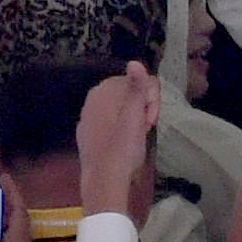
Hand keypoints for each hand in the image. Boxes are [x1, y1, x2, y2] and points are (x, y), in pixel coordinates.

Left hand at [77, 61, 159, 206]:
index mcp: (103, 91)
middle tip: (144, 129)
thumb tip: (135, 62)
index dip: (151, 100)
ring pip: (125, 109)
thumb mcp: (134, 117)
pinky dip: (123, 129)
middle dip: (144, 109)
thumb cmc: (122, 147)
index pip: (141, 83)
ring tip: (137, 137)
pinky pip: (115, 122)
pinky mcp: (91, 132)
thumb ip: (136, 89)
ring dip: (136, 120)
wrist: (104, 179)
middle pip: (132, 95)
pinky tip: (125, 143)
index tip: (149, 118)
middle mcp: (93, 99)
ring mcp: (90, 116)